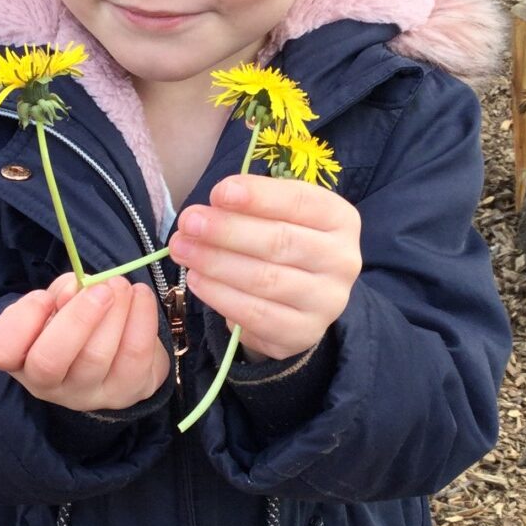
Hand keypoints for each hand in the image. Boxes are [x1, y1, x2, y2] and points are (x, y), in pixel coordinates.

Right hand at [0, 273, 169, 411]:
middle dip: (77, 319)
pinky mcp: (125, 393)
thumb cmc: (75, 324)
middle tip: (101, 288)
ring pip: (96, 358)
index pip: (1, 350)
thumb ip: (59, 294)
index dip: (22, 319)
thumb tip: (76, 287)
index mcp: (20, 357)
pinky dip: (141, 320)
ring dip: (114, 313)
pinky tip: (141, 296)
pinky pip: (135, 358)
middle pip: (49, 362)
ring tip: (121, 285)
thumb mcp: (57, 305)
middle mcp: (48, 385)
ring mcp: (87, 395)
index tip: (45, 297)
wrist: (117, 355)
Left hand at [170, 175, 361, 363]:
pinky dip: (220, 296)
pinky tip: (196, 279)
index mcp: (339, 219)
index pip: (300, 202)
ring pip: (265, 279)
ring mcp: (327, 300)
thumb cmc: (283, 246)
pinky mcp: (304, 332)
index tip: (218, 193)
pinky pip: (256, 314)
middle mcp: (342, 260)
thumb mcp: (278, 215)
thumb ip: (253, 205)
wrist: (299, 302)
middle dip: (226, 230)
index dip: (258, 197)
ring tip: (183, 249)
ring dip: (216, 262)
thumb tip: (214, 203)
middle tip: (189, 223)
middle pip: (280, 241)